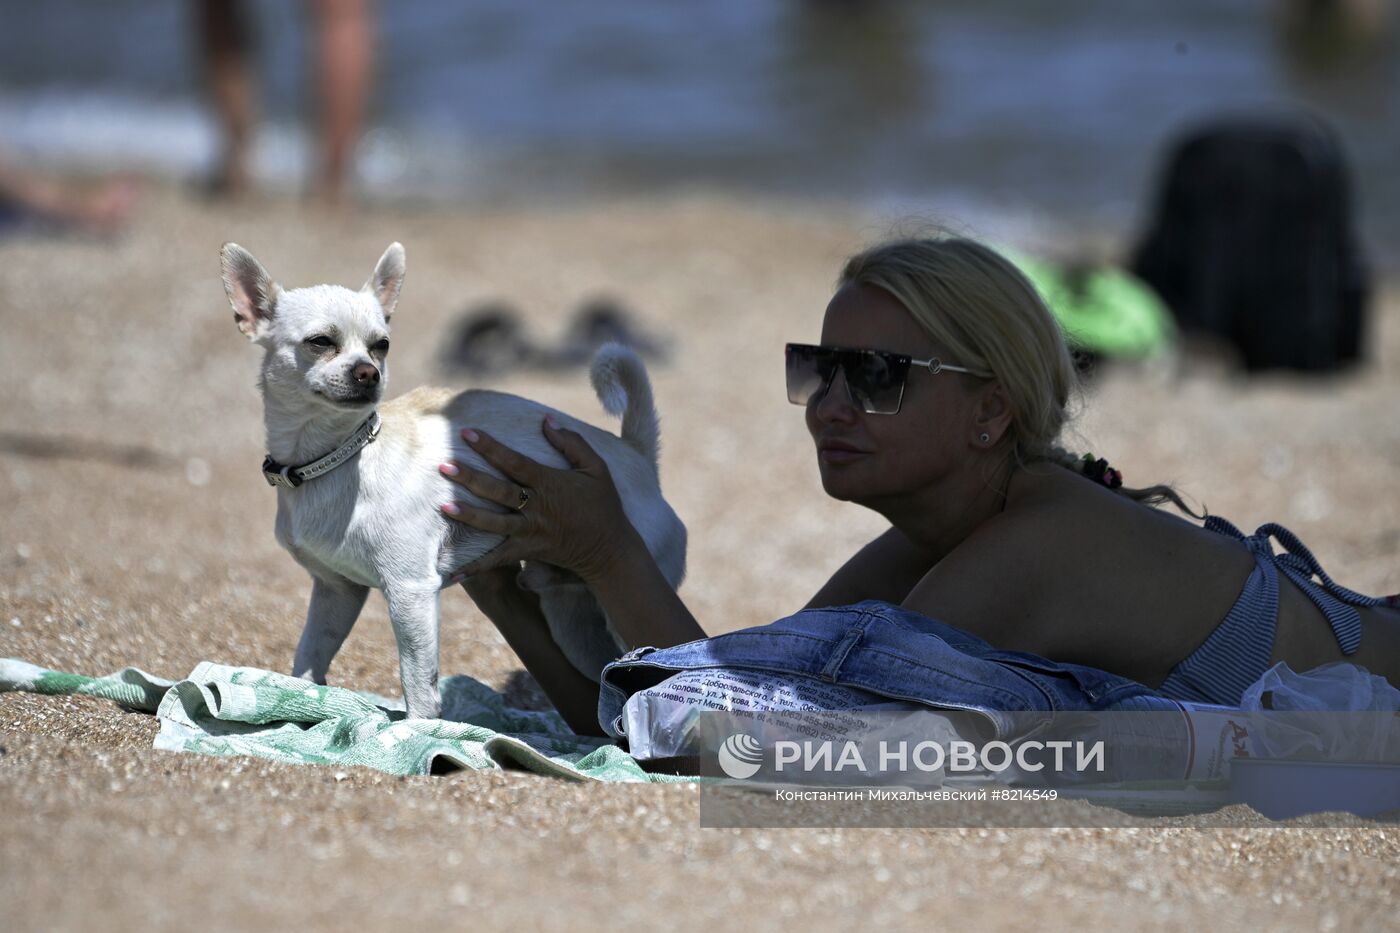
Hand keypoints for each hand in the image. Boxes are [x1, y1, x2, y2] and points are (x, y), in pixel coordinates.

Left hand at [439, 415, 636, 582]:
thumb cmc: (604, 506)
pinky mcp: (528, 552)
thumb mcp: (597, 468)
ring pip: (493, 524)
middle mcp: (536, 507)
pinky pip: (497, 560)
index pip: (514, 461)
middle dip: (470, 478)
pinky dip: (474, 568)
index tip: (467, 432)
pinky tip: (450, 573)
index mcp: (549, 483)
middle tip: (444, 465)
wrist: (611, 549)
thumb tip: (546, 420)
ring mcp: (530, 532)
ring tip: (443, 506)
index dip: (490, 447)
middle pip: (498, 491)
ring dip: (468, 516)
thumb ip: (572, 443)